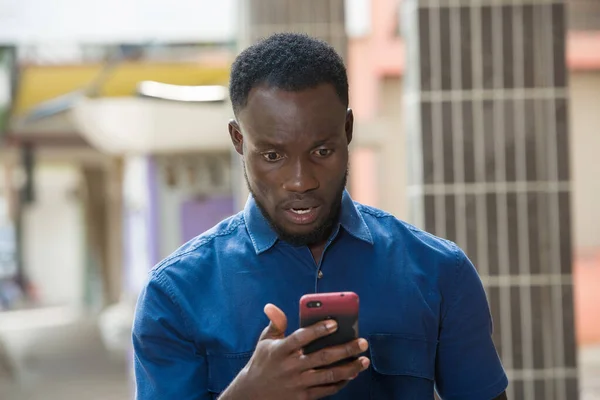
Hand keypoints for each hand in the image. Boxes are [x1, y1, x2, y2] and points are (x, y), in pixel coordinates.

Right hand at [220, 303, 369, 399]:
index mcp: (281, 350)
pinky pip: (326, 390)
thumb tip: (271, 306)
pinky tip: (352, 374)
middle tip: (363, 342)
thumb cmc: (262, 363)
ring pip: (329, 375)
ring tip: (364, 360)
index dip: (318, 330)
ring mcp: (298, 384)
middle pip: (322, 357)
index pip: (301, 338)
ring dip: (349, 368)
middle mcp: (291, 367)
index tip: (335, 323)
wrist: (252, 395)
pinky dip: (341, 383)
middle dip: (345, 349)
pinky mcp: (303, 397)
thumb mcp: (265, 341)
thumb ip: (275, 323)